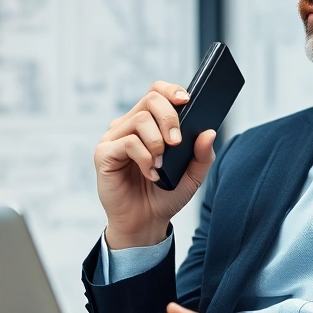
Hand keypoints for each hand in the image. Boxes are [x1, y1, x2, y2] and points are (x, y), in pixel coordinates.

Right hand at [94, 81, 216, 248]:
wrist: (146, 222)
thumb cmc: (165, 195)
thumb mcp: (192, 176)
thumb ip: (202, 154)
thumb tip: (208, 132)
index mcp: (149, 124)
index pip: (156, 92)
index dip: (171, 91)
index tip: (187, 101)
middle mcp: (129, 126)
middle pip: (150, 100)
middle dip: (169, 118)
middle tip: (177, 143)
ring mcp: (114, 138)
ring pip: (140, 119)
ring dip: (157, 142)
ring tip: (161, 165)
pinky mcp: (104, 153)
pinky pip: (128, 142)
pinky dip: (144, 157)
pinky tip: (150, 173)